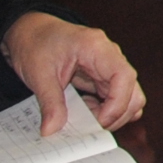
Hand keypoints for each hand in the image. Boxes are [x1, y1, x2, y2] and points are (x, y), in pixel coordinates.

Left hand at [1, 11, 146, 134]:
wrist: (30, 32)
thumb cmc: (35, 43)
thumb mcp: (38, 75)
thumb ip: (49, 103)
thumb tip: (52, 130)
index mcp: (96, 47)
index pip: (124, 76)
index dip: (117, 104)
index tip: (99, 122)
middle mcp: (109, 56)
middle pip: (132, 91)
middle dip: (116, 115)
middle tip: (90, 128)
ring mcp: (108, 67)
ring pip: (127, 97)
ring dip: (110, 115)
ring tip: (84, 118)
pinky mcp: (102, 76)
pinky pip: (114, 98)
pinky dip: (104, 111)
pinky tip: (84, 111)